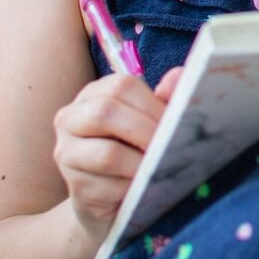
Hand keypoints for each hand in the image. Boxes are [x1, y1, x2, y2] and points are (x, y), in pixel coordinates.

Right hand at [52, 69, 179, 240]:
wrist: (110, 194)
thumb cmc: (134, 145)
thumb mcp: (150, 118)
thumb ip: (164, 97)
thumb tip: (179, 76)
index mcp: (94, 94)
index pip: (121, 86)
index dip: (151, 104)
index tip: (174, 121)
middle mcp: (71, 119)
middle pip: (105, 113)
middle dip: (145, 130)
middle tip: (169, 144)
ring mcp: (67, 154)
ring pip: (107, 154)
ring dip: (141, 162)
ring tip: (160, 165)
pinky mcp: (75, 187)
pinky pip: (108, 186)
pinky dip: (132, 186)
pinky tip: (143, 185)